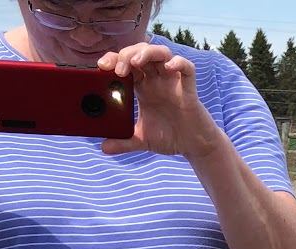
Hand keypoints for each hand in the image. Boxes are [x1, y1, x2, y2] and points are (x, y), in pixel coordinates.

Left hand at [96, 42, 217, 157]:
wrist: (193, 146)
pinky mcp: (188, 88)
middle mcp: (156, 79)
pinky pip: (186, 68)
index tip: (102, 67)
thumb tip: (104, 148)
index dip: (114, 60)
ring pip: (160, 53)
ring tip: (135, 62)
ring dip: (147, 53)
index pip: (126, 64)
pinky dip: (178, 63)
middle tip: (117, 69)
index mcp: (143, 86)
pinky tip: (169, 67)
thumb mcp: (142, 140)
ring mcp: (172, 81)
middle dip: (126, 55)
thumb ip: (124, 142)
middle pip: (140, 53)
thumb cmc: (169, 137)